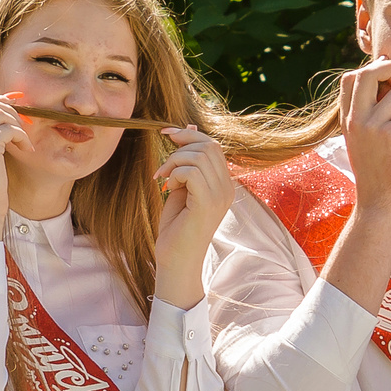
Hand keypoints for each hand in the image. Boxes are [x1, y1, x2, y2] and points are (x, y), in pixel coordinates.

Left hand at [151, 126, 231, 307]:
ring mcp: (220, 196)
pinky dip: (175, 174)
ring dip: (174, 162)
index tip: (166, 134)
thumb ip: (186, 163)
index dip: (189, 135)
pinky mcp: (208, 204)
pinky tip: (167, 188)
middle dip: (181, 145)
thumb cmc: (176, 228)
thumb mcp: (181, 188)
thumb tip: (188, 129)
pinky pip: (192, 172)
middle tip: (163, 164)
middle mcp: (227, 188)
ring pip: (199, 156)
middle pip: (209, 146)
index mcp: (223, 184)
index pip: (213, 146)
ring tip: (163, 179)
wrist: (176, 261)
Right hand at [340, 58, 390, 217]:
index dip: (372, 70)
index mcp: (347, 119)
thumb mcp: (363, 138)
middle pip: (369, 72)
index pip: (350, 78)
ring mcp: (372, 127)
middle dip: (390, 70)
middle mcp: (355, 119)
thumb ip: (368, 112)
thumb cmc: (378, 170)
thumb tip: (383, 77)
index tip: (388, 83)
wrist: (379, 203)